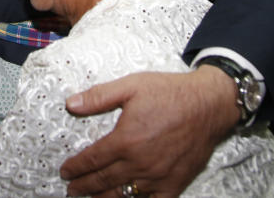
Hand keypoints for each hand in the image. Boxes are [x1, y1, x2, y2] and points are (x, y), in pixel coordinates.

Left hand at [59, 68, 238, 197]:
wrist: (209, 104)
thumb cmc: (170, 93)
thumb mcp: (131, 86)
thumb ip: (99, 97)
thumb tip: (71, 104)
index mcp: (125, 141)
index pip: (92, 160)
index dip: (75, 168)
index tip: (65, 172)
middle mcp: (139, 164)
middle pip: (103, 181)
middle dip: (84, 187)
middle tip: (72, 189)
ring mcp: (157, 177)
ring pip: (124, 196)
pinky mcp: (174, 184)